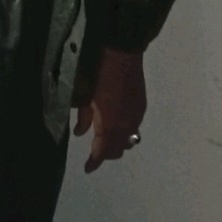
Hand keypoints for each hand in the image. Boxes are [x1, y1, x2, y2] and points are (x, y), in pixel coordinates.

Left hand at [76, 44, 147, 170]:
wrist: (122, 52)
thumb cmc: (98, 72)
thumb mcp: (86, 95)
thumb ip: (84, 117)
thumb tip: (80, 132)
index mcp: (110, 124)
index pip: (102, 151)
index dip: (94, 162)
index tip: (87, 168)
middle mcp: (126, 126)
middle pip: (118, 149)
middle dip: (106, 154)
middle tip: (95, 151)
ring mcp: (136, 116)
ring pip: (129, 140)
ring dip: (118, 143)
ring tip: (107, 138)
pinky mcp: (142, 107)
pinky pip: (134, 127)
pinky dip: (125, 131)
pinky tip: (117, 123)